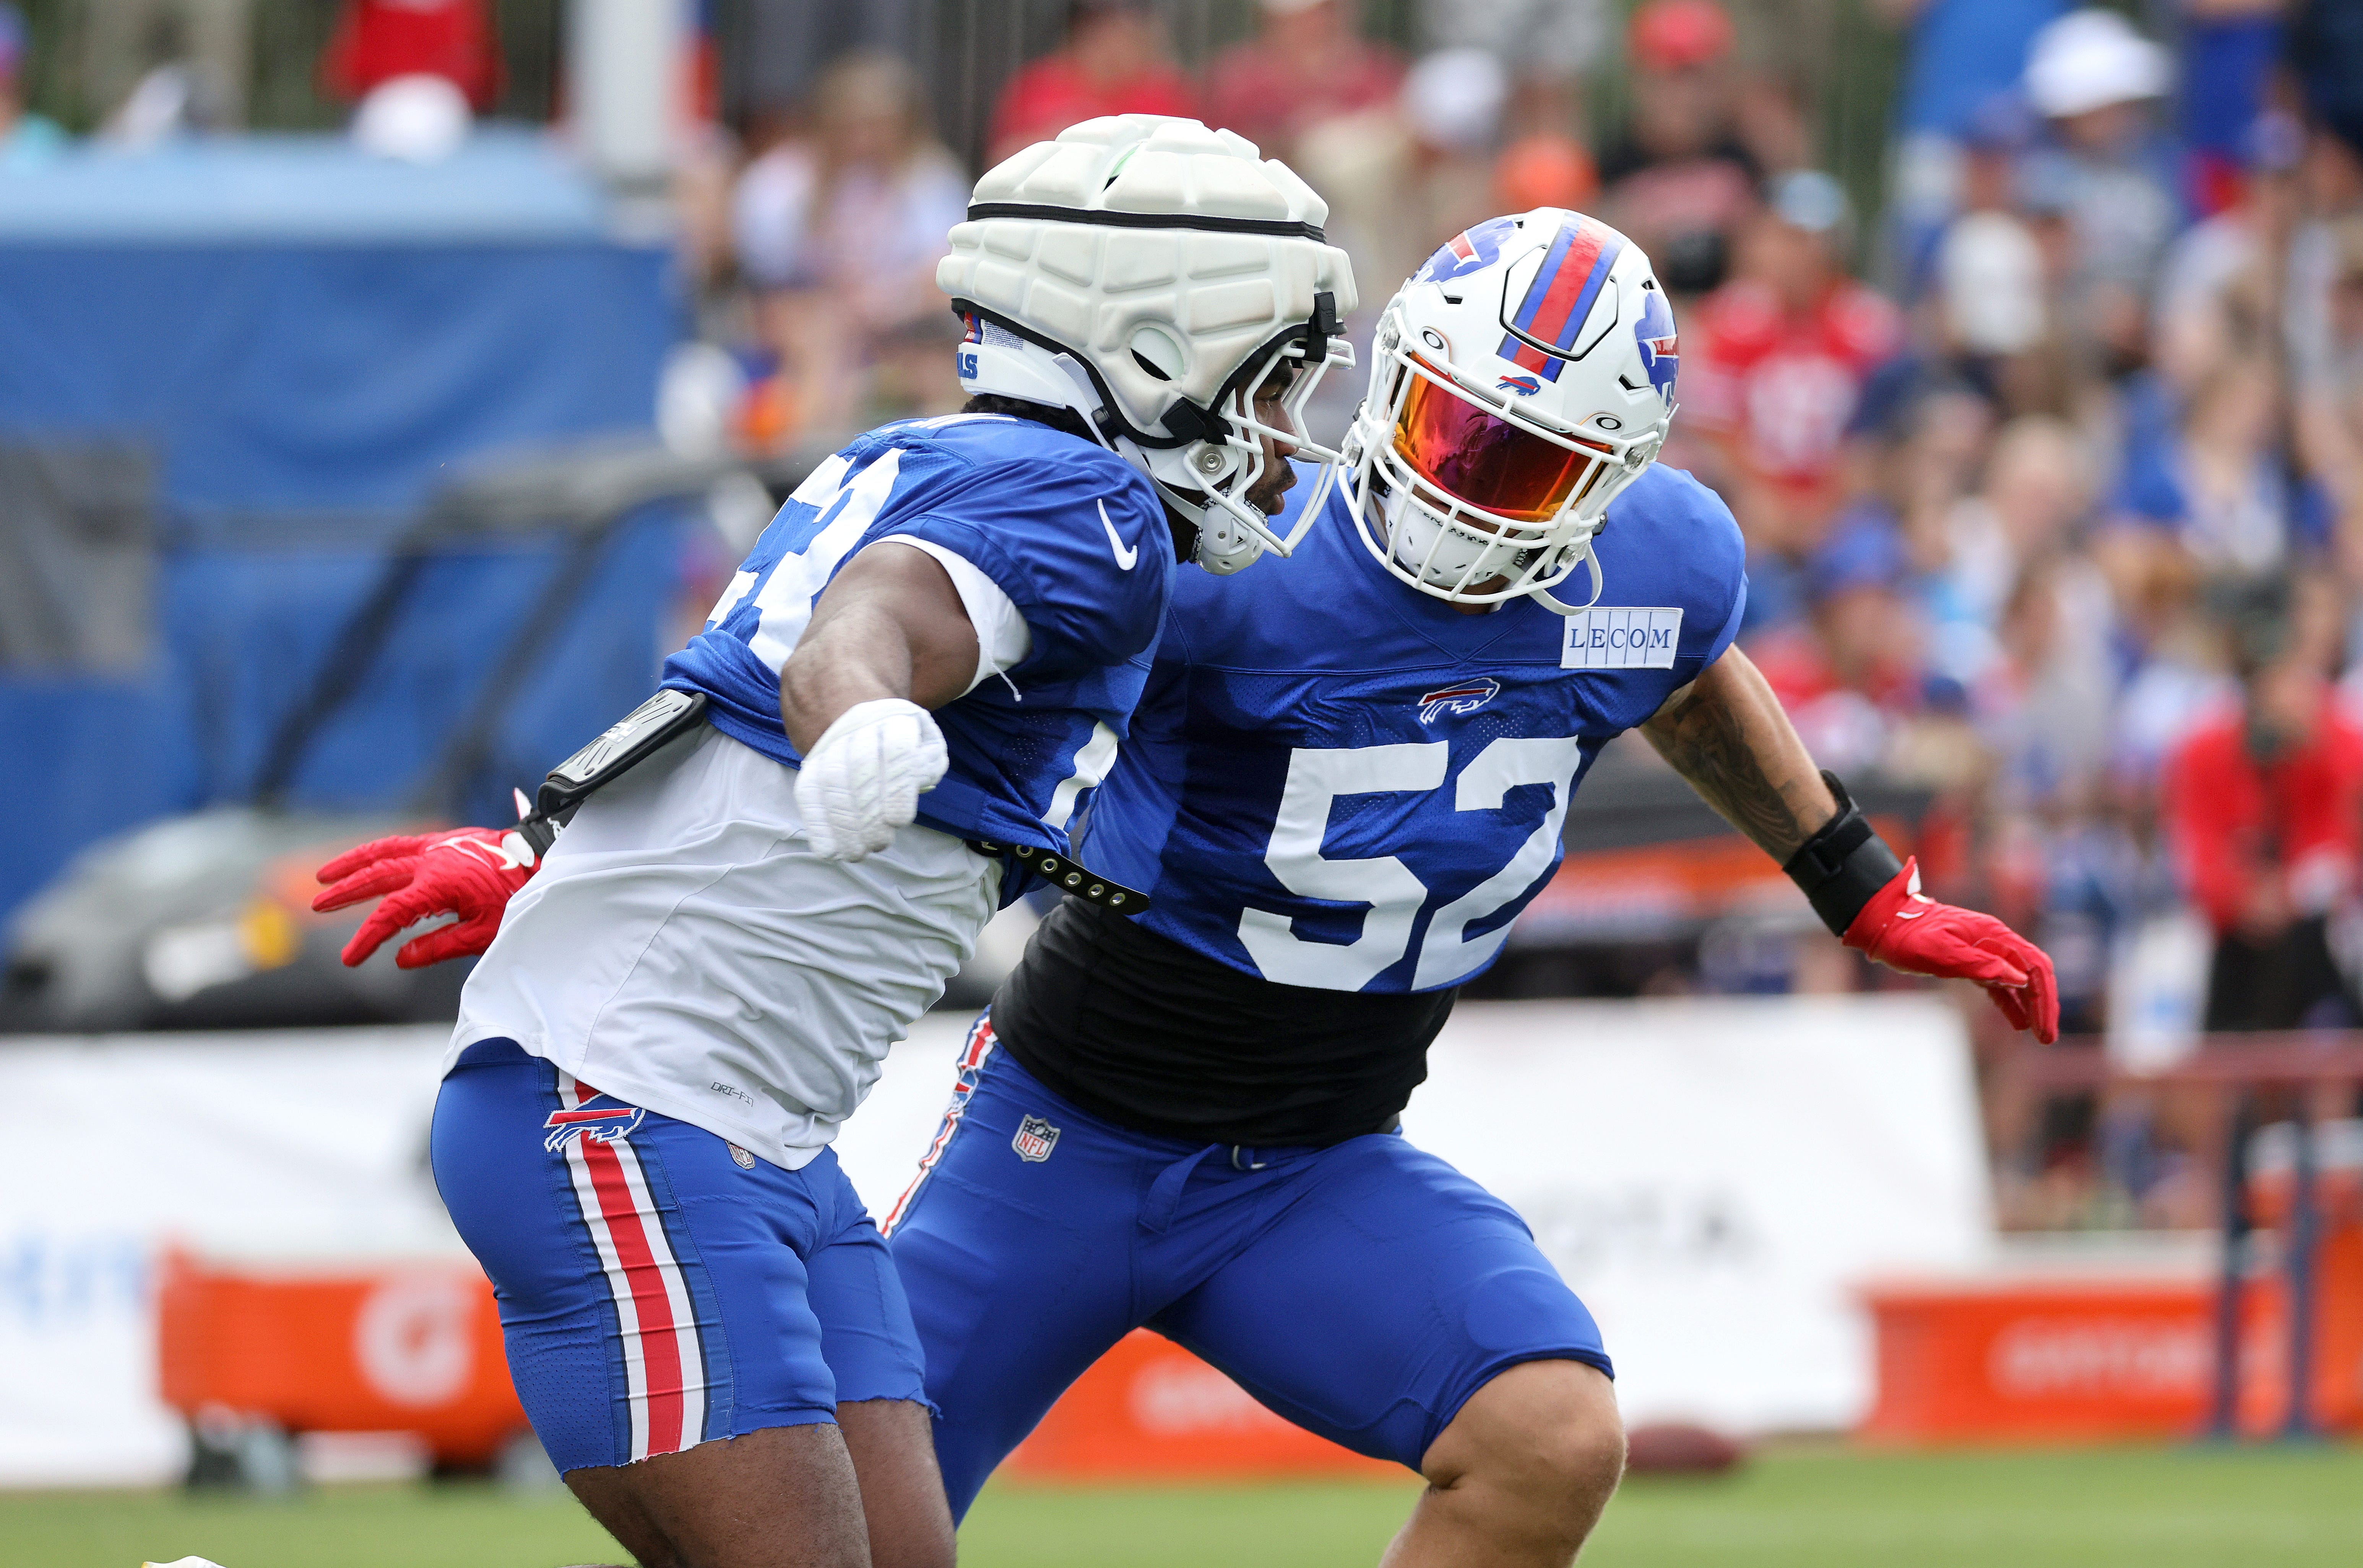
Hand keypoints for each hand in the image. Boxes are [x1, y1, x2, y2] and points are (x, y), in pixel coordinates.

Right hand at [312, 827, 541, 968]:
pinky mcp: (444, 841)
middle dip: (345, 893)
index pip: (390, 914)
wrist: (543, 858)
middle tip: (317, 905)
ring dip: (351, 864)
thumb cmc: (518, 897)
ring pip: (383, 852)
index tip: (350, 958)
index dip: (367, 938)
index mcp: (438, 884)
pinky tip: (366, 862)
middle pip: (376, 876)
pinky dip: (377, 852)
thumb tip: (400, 958)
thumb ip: (439, 946)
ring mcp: (436, 846)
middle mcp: (431, 860)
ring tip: (324, 876)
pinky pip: (401, 844)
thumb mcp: (484, 932)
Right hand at [794, 698, 947, 860]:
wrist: (847, 701)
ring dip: (842, 824)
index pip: (894, 750)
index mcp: (890, 718)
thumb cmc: (896, 731)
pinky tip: (828, 850)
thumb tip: (921, 783)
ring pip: (830, 781)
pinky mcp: (810, 761)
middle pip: (859, 770)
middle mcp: (856, 728)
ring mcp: (828, 744)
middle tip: (879, 843)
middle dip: (868, 814)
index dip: (896, 787)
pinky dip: (816, 823)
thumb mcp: (921, 734)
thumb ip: (928, 759)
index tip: (899, 821)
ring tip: (856, 852)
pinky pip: (807, 791)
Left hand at [1843, 857, 2059, 1043]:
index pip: (2034, 966)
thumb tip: (2019, 978)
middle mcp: (1995, 942)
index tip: (2046, 1027)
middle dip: (2043, 1006)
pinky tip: (2018, 1023)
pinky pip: (1999, 985)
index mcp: (1994, 935)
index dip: (2044, 998)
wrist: (1884, 923)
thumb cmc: (1909, 935)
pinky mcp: (1971, 962)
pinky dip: (2011, 1003)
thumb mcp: (1940, 952)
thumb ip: (1978, 964)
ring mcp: (1985, 951)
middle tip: (2047, 1038)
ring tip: (2040, 1036)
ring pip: (2020, 981)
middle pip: (2033, 974)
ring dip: (2031, 1007)